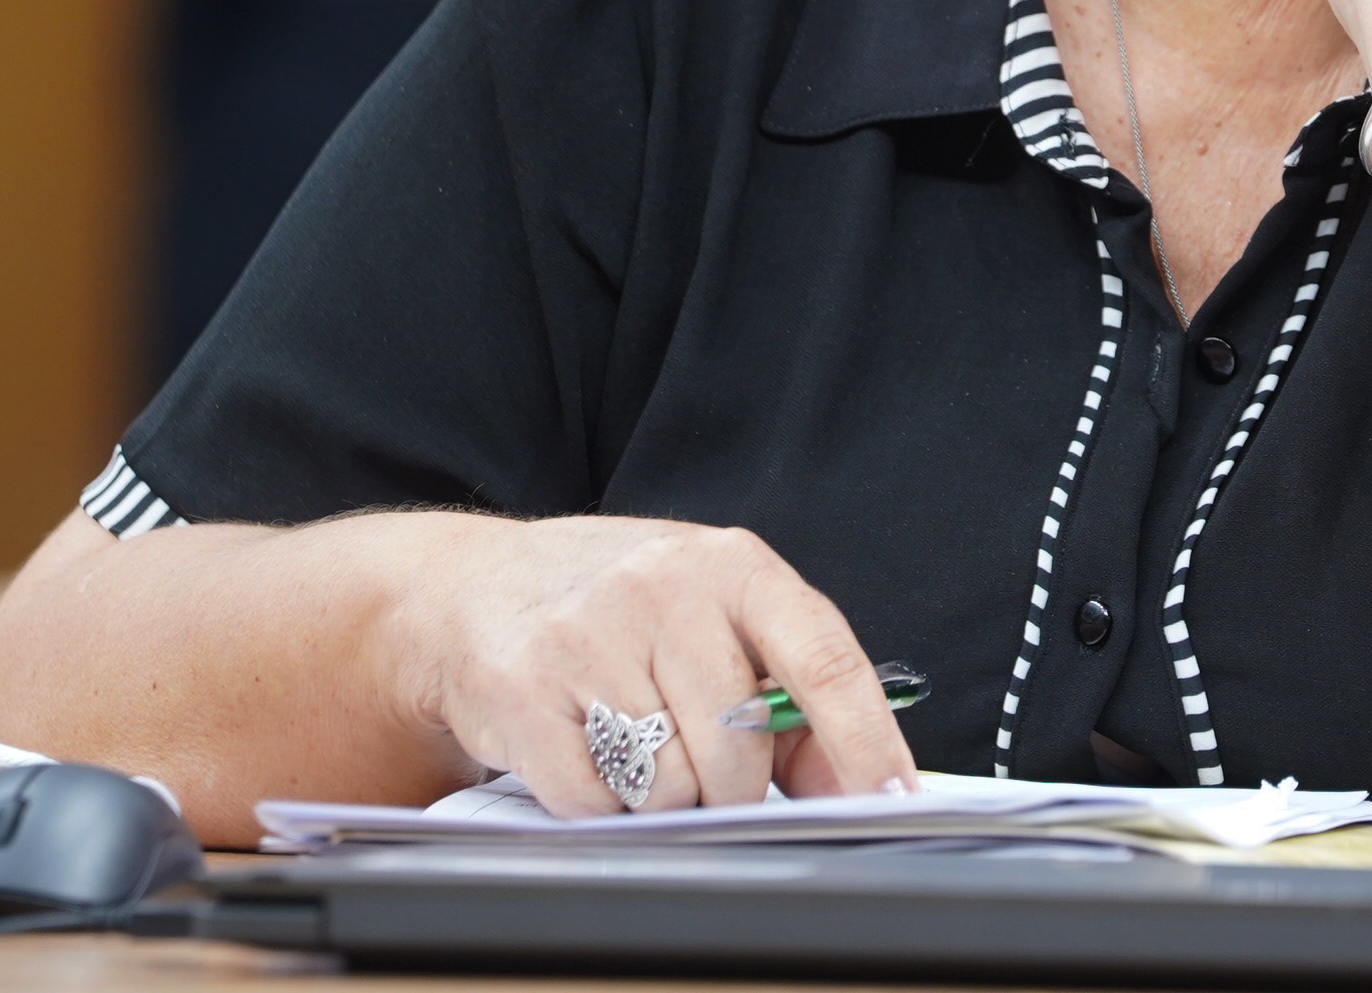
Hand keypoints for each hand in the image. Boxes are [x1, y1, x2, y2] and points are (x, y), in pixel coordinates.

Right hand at [385, 514, 914, 813]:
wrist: (478, 587)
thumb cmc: (625, 612)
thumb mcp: (720, 622)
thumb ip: (793, 703)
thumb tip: (856, 786)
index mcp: (736, 566)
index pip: (823, 658)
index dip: (864, 738)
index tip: (893, 797)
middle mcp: (666, 587)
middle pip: (737, 749)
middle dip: (729, 788)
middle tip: (699, 761)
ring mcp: (591, 634)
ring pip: (668, 785)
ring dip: (660, 796)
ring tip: (633, 742)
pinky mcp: (525, 689)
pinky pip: (595, 803)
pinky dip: (600, 804)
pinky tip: (585, 750)